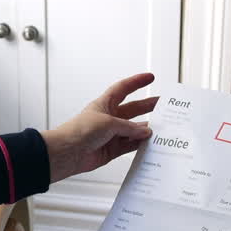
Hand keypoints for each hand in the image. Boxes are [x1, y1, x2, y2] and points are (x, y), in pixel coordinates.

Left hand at [39, 73, 157, 183]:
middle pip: (133, 109)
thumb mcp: (108, 123)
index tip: (150, 77)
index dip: (136, 82)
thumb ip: (129, 127)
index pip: (123, 88)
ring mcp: (111, 134)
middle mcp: (109, 118)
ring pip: (133, 130)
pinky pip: (130, 146)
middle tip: (164, 106)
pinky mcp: (112, 150)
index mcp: (104, 104)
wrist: (67, 153)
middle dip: (148, 107)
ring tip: (163, 128)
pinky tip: (151, 144)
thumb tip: (145, 132)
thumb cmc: (80, 131)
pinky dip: (140, 145)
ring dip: (146, 130)